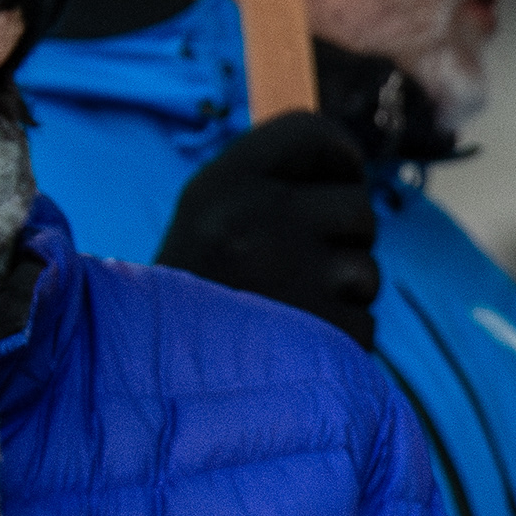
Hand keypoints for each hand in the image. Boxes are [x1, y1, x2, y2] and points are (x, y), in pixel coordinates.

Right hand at [154, 110, 383, 348]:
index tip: (336, 182)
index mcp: (221, 182)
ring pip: (366, 271)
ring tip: (284, 312)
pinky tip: (290, 348)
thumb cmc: (197, 294)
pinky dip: (338, 342)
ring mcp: (291, 278)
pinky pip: (364, 325)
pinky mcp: (322, 335)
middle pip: (358, 207)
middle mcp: (254, 219)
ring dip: (340, 297)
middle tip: (294, 269)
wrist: (148, 381)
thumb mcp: (209, 218)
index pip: (313, 133)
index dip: (339, 158)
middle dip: (344, 240)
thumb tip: (350, 165)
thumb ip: (272, 184)